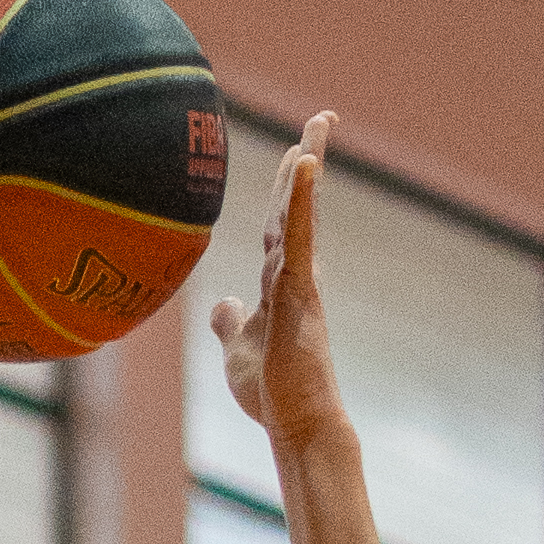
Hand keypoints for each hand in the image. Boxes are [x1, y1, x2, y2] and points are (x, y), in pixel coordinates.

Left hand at [210, 114, 348, 467]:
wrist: (297, 423)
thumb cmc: (272, 391)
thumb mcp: (239, 348)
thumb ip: (231, 322)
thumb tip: (221, 304)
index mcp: (281, 283)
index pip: (282, 225)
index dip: (288, 190)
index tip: (298, 154)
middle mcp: (296, 274)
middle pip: (298, 207)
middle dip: (307, 162)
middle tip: (322, 120)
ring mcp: (301, 281)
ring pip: (302, 214)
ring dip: (309, 169)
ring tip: (318, 127)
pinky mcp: (300, 291)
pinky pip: (300, 235)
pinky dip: (302, 199)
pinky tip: (306, 164)